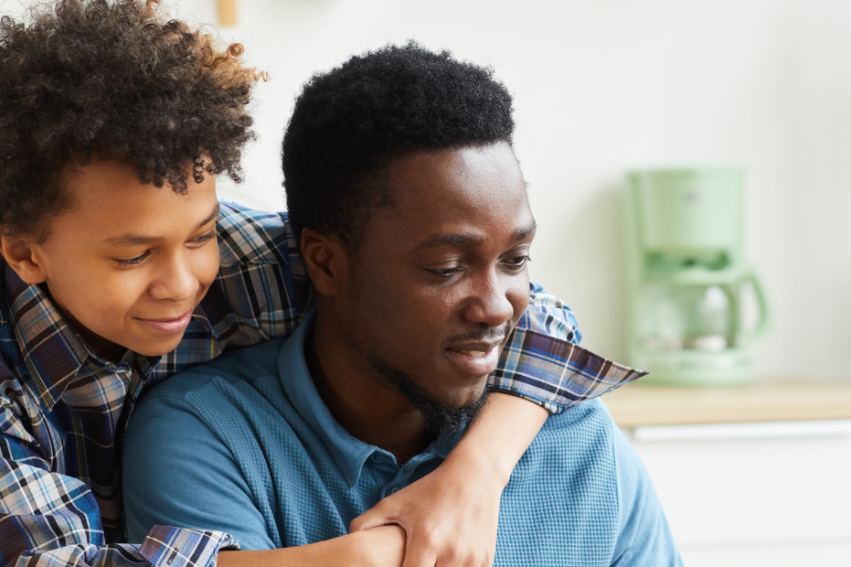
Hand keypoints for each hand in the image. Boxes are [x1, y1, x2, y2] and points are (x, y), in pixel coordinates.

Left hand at [350, 451, 502, 566]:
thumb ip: (368, 521)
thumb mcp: (397, 502)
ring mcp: (472, 559)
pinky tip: (445, 564)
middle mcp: (452, 553)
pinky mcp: (486, 560)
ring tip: (428, 563)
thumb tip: (348, 538)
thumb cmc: (431, 491)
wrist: (474, 477)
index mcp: (427, 541)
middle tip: (414, 564)